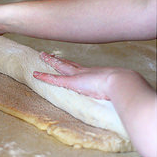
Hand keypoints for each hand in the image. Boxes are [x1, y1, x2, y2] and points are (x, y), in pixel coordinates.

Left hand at [34, 52, 156, 156]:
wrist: (120, 82)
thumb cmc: (121, 88)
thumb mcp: (115, 91)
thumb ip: (114, 95)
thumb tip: (121, 102)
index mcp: (93, 75)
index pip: (79, 69)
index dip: (72, 66)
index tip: (67, 63)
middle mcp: (84, 72)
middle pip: (68, 64)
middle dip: (59, 59)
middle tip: (49, 54)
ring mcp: (77, 76)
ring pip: (59, 66)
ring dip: (49, 61)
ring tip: (41, 55)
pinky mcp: (71, 82)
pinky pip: (54, 79)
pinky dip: (44, 77)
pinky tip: (35, 74)